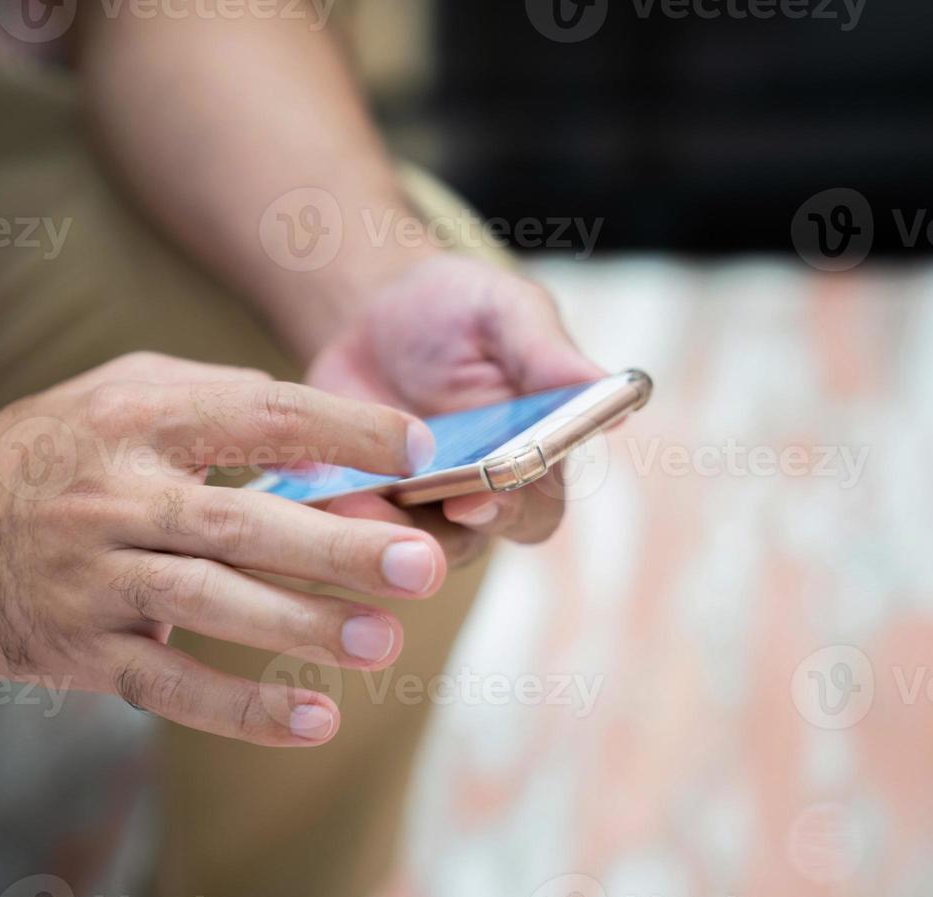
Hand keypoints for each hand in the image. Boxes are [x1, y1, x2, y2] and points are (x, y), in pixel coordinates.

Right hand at [0, 353, 445, 746]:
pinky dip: (240, 707)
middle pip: (241, 521)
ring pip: (210, 604)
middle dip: (337, 546)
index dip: (343, 430)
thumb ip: (212, 395)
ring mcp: (91, 578)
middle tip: (422, 565)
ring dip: (302, 627)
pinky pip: (167, 683)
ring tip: (385, 643)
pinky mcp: (75, 650)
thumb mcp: (114, 391)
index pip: (259, 414)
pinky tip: (312, 720)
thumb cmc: (38, 452)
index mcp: (136, 419)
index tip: (418, 451)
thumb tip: (314, 431)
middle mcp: (114, 495)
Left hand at [305, 253, 604, 562]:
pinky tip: (314, 490)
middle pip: (469, 543)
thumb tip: (618, 394)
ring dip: (378, 529)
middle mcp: (478, 500)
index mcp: (533, 460)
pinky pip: (345, 530)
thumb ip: (547, 352)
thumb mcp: (504, 312)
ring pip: (402, 549)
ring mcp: (414, 511)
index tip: (480, 492)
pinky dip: (331, 515)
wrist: (372, 314)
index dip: (511, 509)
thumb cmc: (458, 312)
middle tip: (405, 504)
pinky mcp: (357, 508)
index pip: (536, 508)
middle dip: (438, 529)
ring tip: (352, 497)